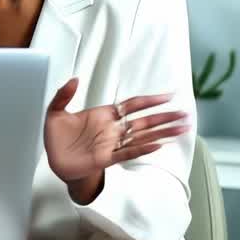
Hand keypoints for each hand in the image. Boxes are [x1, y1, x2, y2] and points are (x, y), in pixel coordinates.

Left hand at [44, 78, 189, 195]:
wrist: (55, 160)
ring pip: (142, 137)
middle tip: (185, 114)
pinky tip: (158, 145)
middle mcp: (112, 129)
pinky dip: (142, 149)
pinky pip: (128, 152)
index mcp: (104, 115)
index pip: (132, 105)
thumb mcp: (55, 112)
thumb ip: (63, 95)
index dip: (149, 100)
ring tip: (182, 129)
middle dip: (164, 117)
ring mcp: (111, 144)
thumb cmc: (57, 137)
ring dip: (161, 133)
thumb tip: (74, 78)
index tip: (168, 96)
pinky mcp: (106, 158)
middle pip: (143, 121)